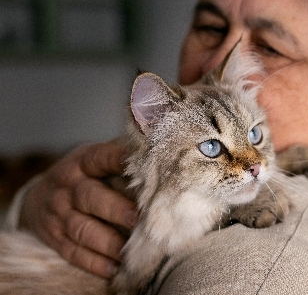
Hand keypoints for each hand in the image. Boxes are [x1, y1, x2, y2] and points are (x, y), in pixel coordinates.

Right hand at [18, 141, 137, 278]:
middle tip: (139, 218)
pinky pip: (73, 253)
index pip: (99, 157)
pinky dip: (94, 263)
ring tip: (129, 250)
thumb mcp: (95, 158)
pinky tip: (114, 268)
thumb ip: (121, 155)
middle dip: (115, 208)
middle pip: (90, 196)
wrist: (38, 198)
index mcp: (82, 162)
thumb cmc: (84, 175)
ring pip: (82, 229)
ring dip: (107, 241)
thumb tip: (158, 150)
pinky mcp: (55, 238)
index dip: (117, 159)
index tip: (138, 164)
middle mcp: (68, 186)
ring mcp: (59, 213)